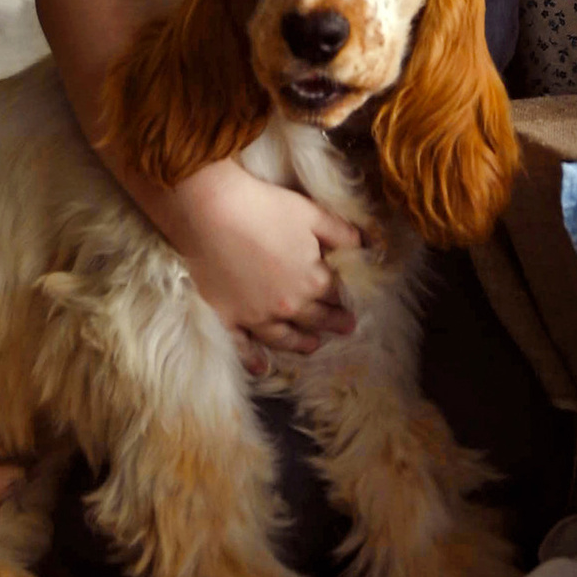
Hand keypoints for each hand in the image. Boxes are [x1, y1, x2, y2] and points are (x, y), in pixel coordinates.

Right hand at [165, 156, 359, 356]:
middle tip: (345, 329)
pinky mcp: (227, 318)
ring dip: (301, 344)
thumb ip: (341, 233)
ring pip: (284, 338)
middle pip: (315, 318)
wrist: (210, 212)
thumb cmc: (264, 208)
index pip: (335, 295)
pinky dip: (253, 360)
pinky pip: (243, 347)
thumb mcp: (311, 213)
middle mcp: (288, 306)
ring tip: (312, 347)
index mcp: (312, 280)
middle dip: (332, 323)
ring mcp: (256, 316)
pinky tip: (262, 369)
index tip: (352, 305)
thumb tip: (367, 245)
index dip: (345, 299)